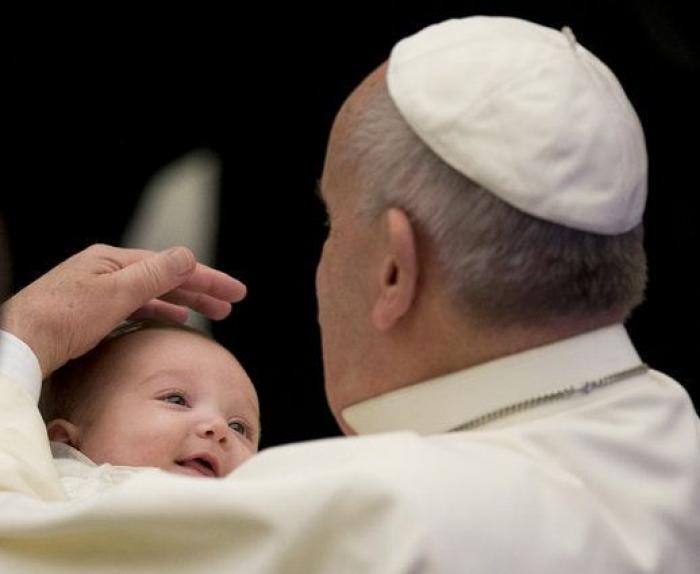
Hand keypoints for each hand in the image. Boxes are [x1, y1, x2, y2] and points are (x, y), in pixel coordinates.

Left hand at [1, 244, 245, 377]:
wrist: (21, 344)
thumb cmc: (62, 319)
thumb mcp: (116, 293)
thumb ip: (156, 275)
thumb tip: (189, 256)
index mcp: (114, 261)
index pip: (173, 266)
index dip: (209, 279)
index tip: (236, 293)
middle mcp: (107, 271)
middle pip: (166, 277)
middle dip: (201, 290)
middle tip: (230, 304)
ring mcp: (99, 290)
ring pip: (153, 293)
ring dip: (183, 301)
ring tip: (208, 313)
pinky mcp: (92, 311)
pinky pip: (138, 306)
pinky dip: (160, 311)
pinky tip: (171, 318)